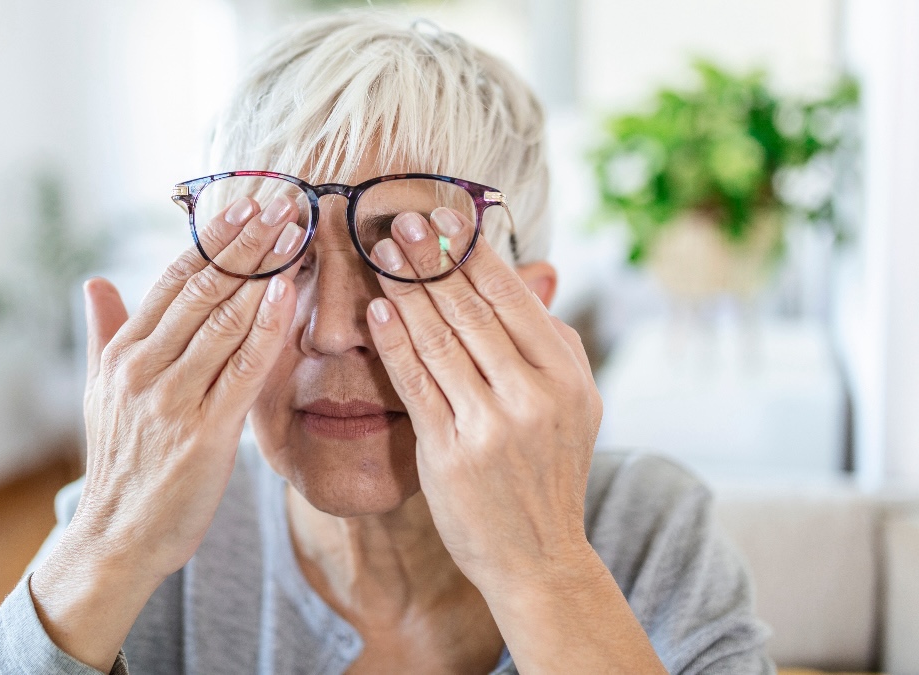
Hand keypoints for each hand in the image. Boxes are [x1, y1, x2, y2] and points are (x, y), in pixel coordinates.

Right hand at [30, 194, 305, 669]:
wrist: (117, 536)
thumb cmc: (120, 462)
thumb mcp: (99, 392)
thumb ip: (103, 332)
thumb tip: (95, 281)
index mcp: (122, 353)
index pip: (174, 279)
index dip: (213, 238)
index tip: (247, 203)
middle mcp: (143, 368)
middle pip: (203, 289)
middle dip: (246, 241)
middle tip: (283, 200)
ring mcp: (173, 399)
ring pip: (225, 320)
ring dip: (264, 271)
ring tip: (296, 230)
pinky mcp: (204, 433)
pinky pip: (243, 369)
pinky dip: (268, 327)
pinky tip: (290, 291)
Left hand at [366, 209, 667, 672]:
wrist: (539, 557)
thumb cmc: (549, 472)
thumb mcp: (574, 403)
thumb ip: (554, 339)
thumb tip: (535, 273)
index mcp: (566, 374)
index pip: (511, 298)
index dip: (472, 253)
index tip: (442, 216)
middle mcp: (533, 394)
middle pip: (471, 310)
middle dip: (431, 258)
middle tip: (398, 218)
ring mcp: (491, 424)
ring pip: (439, 340)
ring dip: (406, 290)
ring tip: (380, 252)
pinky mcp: (451, 452)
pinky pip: (415, 384)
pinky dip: (394, 343)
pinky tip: (377, 312)